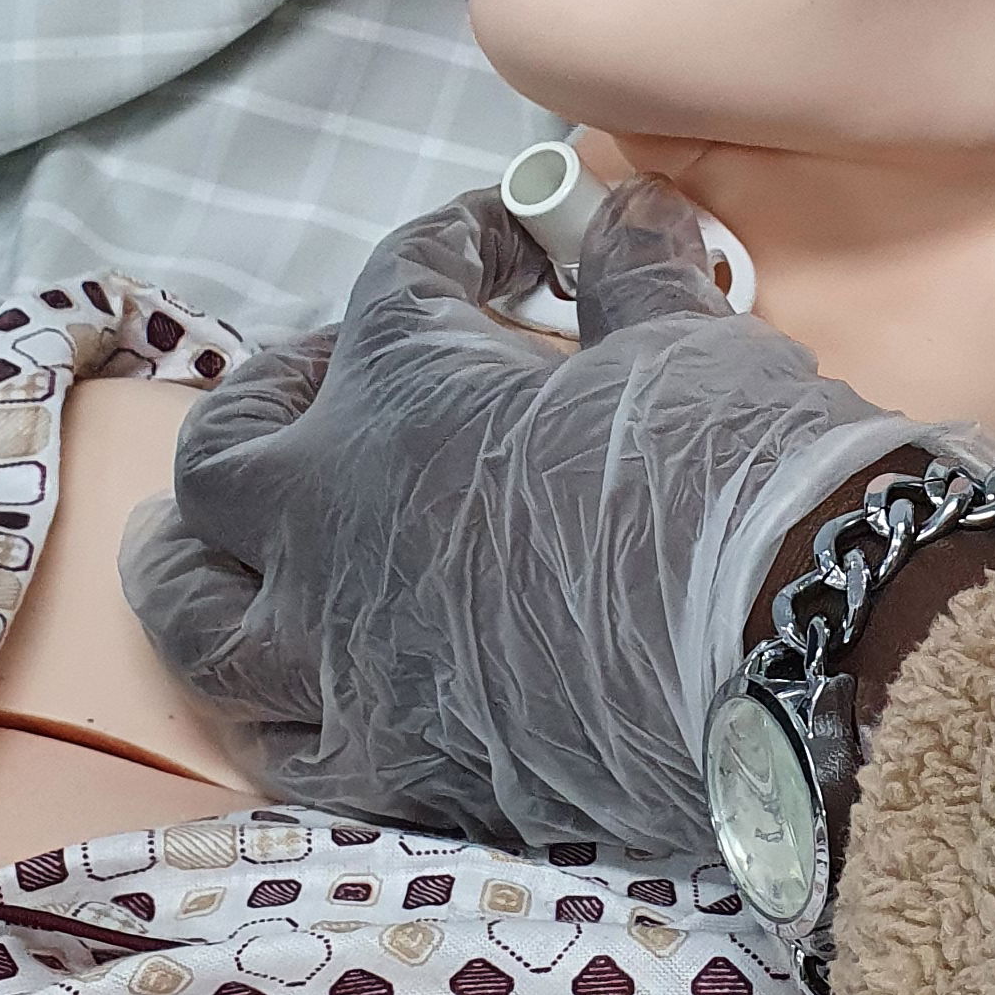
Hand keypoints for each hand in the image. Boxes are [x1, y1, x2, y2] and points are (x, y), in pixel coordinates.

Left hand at [119, 176, 994, 854]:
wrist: (796, 656)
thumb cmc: (737, 481)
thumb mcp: (688, 342)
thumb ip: (636, 275)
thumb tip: (627, 219)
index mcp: (404, 393)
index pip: (394, 283)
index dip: (456, 242)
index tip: (505, 244)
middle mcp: (335, 526)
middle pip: (222, 457)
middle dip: (260, 405)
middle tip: (319, 385)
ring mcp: (345, 662)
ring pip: (198, 616)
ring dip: (198, 565)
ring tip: (214, 541)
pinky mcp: (390, 774)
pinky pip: (279, 742)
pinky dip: (277, 701)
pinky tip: (299, 685)